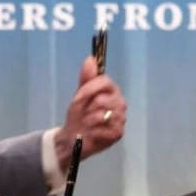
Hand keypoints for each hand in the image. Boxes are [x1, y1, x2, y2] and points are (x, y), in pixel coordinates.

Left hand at [55, 56, 126, 171]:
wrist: (74, 136)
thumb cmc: (79, 113)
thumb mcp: (80, 95)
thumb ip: (86, 78)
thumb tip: (90, 59)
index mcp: (111, 90)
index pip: (105, 82)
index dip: (89, 89)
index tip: (77, 97)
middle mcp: (120, 102)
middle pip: (102, 99)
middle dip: (87, 107)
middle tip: (83, 113)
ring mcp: (121, 118)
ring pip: (102, 115)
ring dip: (88, 120)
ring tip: (86, 123)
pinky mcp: (118, 133)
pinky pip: (104, 129)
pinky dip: (93, 131)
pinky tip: (91, 132)